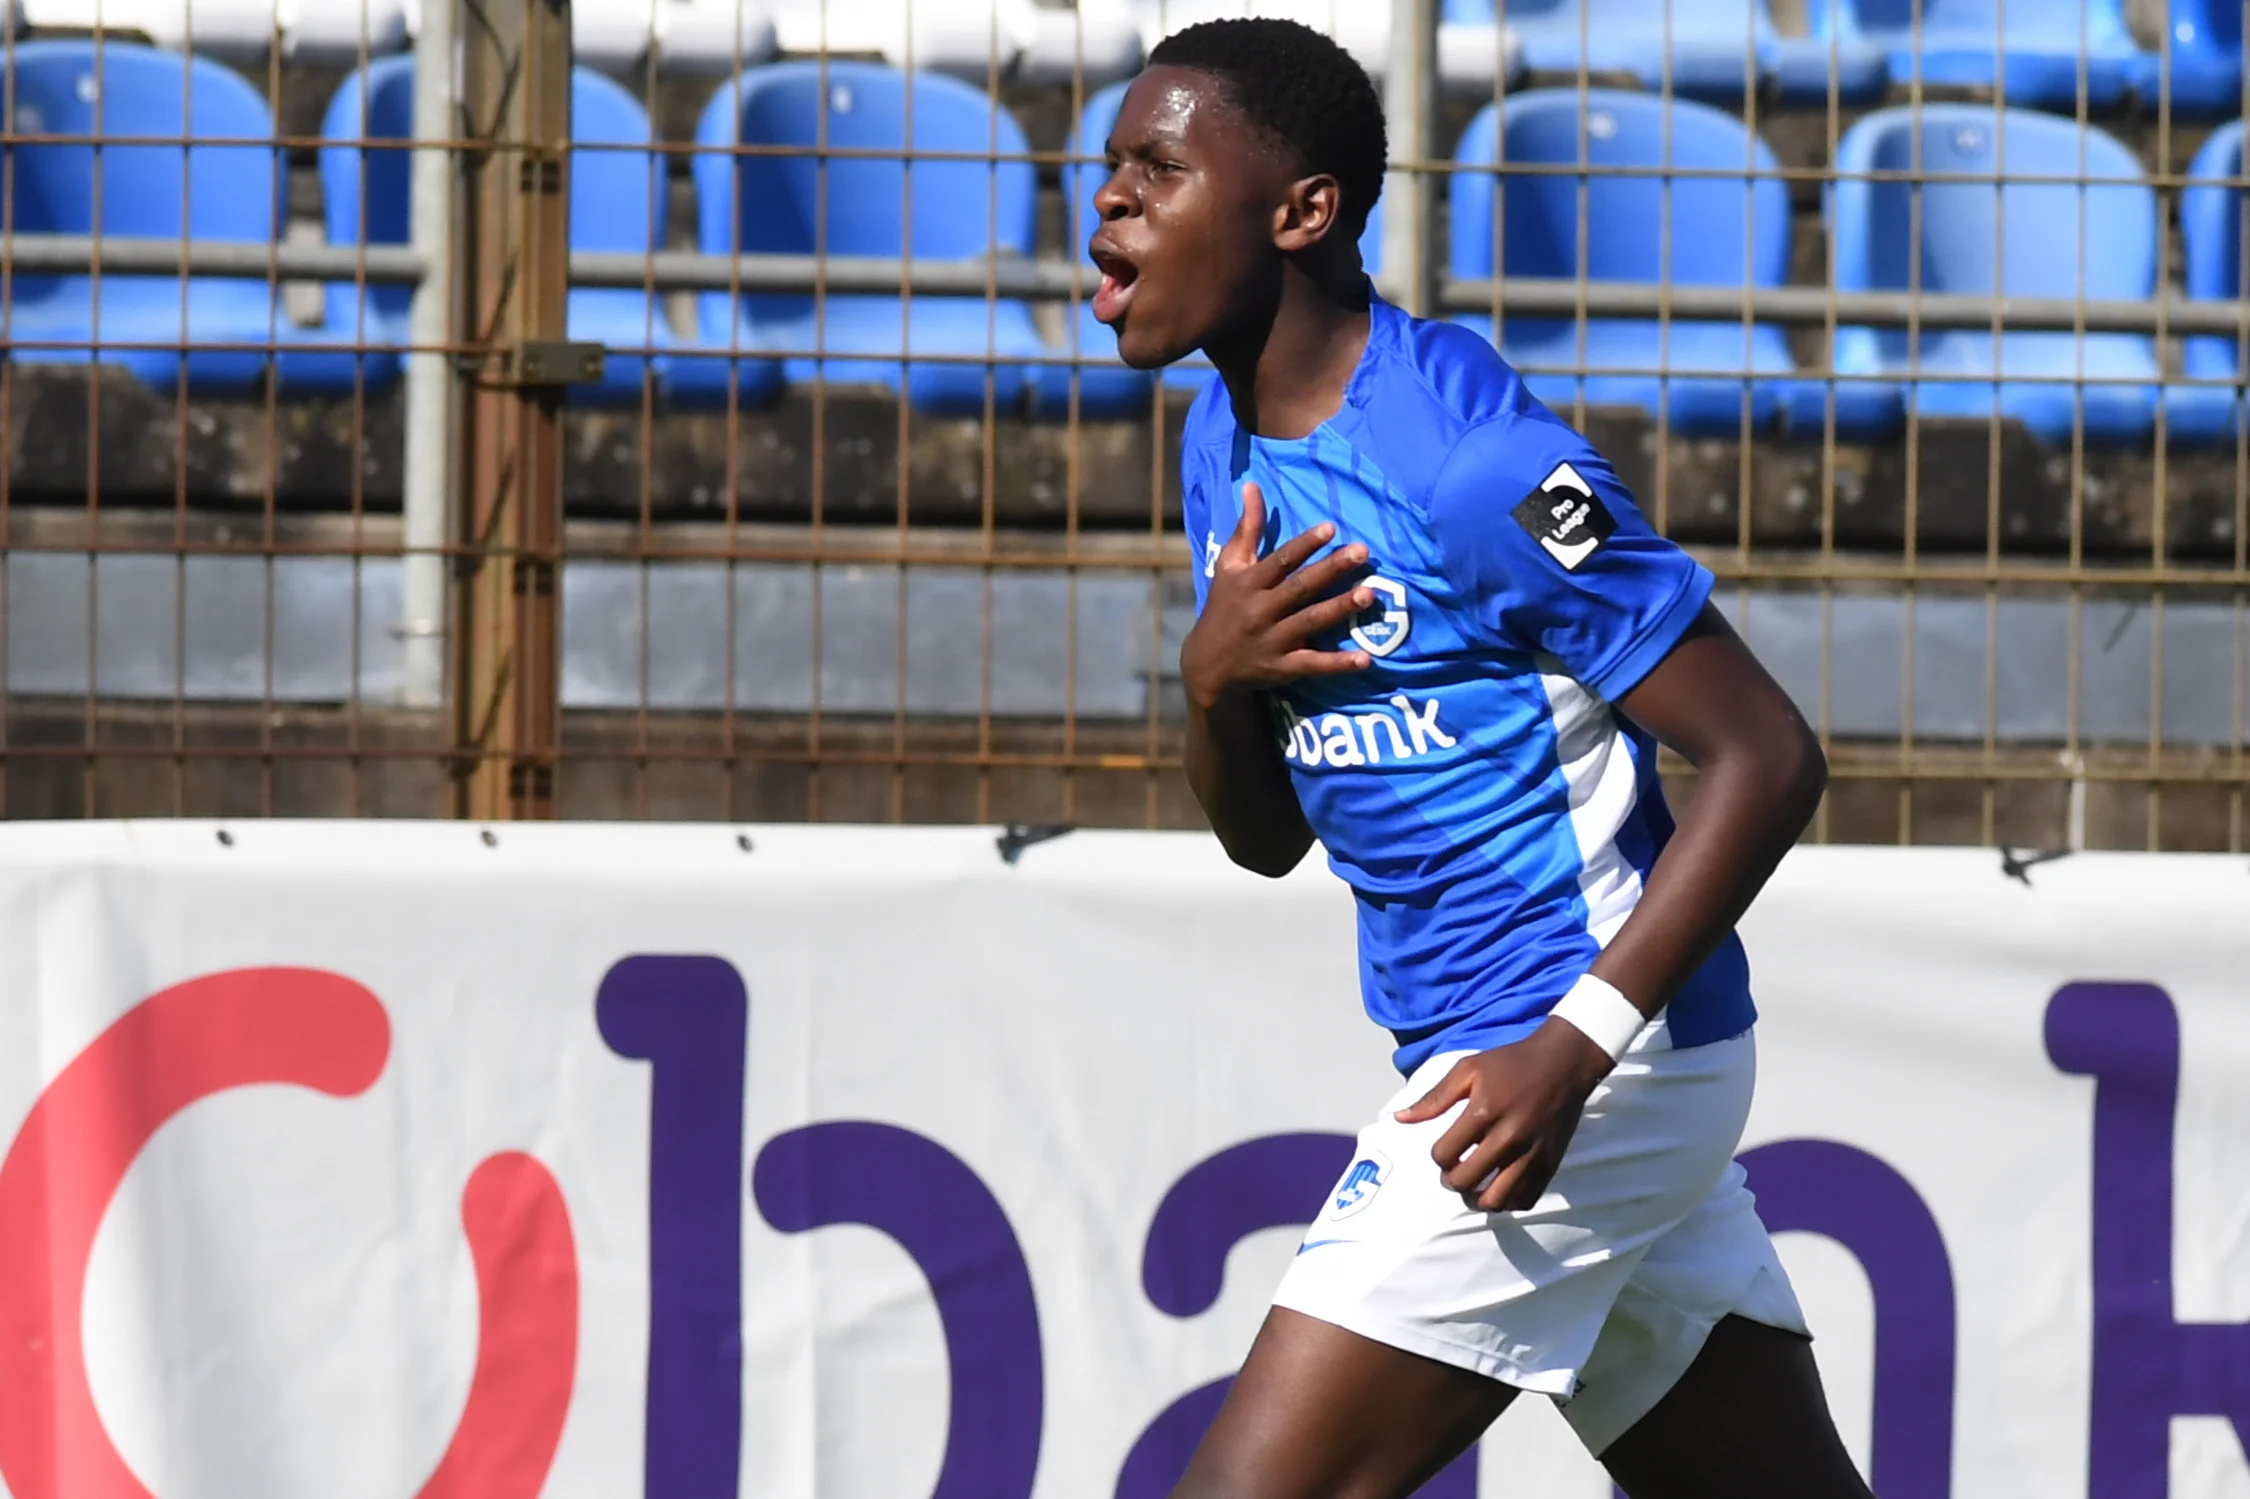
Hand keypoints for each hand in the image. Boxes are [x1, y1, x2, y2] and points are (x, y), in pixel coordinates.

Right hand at [1180, 482, 1373, 712]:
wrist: (1207, 664)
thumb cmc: (1224, 606)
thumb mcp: (1229, 566)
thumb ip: (1246, 528)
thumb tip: (1252, 486)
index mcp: (1249, 583)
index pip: (1280, 561)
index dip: (1305, 544)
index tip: (1330, 528)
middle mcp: (1260, 610)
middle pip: (1300, 587)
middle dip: (1331, 569)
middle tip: (1361, 552)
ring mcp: (1272, 640)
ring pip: (1309, 621)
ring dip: (1339, 608)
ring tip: (1368, 594)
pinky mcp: (1282, 668)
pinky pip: (1312, 664)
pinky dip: (1338, 664)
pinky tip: (1365, 659)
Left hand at [1393, 1021, 1615, 1213]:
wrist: (1562, 1063)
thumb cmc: (1510, 1063)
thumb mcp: (1468, 1069)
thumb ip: (1433, 1098)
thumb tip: (1400, 1119)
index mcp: (1483, 1113)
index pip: (1445, 1155)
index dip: (1437, 1156)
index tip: (1444, 1149)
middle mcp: (1508, 1138)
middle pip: (1466, 1182)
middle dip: (1451, 1181)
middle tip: (1453, 1172)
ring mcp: (1531, 1154)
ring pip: (1496, 1201)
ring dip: (1478, 1199)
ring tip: (1474, 1187)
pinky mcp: (1550, 1163)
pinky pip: (1525, 1200)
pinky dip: (1508, 1201)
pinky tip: (1500, 1187)